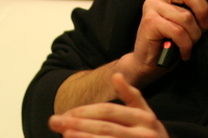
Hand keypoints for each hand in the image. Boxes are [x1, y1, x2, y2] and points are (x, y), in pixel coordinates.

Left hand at [49, 73, 168, 137]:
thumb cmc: (153, 136)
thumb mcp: (147, 115)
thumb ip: (132, 96)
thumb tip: (116, 76)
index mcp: (145, 118)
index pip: (109, 111)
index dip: (86, 111)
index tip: (67, 112)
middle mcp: (143, 134)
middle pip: (105, 127)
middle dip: (78, 124)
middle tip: (55, 121)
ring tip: (65, 134)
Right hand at [123, 0, 207, 83]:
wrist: (151, 62)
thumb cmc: (174, 38)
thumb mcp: (199, 17)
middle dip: (203, 12)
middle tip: (204, 27)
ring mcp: (151, 5)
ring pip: (185, 16)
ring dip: (194, 35)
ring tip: (189, 42)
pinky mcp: (149, 21)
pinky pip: (177, 31)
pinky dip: (185, 44)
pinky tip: (183, 51)